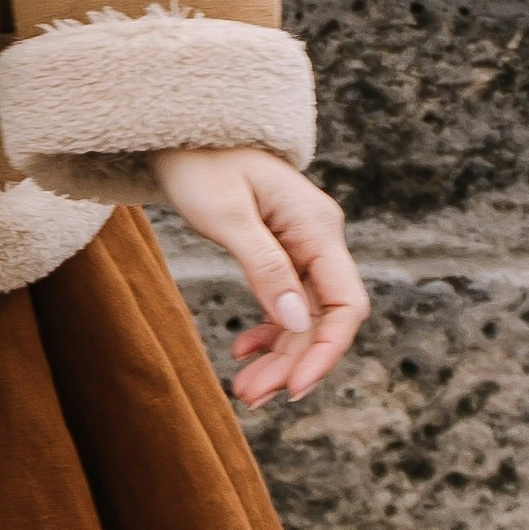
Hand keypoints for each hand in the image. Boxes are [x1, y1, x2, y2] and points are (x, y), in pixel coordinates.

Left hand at [158, 145, 364, 406]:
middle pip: (323, 318)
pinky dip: (269, 332)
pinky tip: (243, 351)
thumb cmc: (201, 163)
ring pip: (302, 317)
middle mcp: (319, 239)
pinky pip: (286, 303)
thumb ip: (263, 266)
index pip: (345, 303)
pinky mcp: (282, 252)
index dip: (326, 351)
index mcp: (317, 227)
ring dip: (278, 357)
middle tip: (251, 398)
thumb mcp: (225, 215)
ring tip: (244, 391)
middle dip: (293, 363)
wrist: (184, 131)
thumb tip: (295, 321)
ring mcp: (303, 246)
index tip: (295, 388)